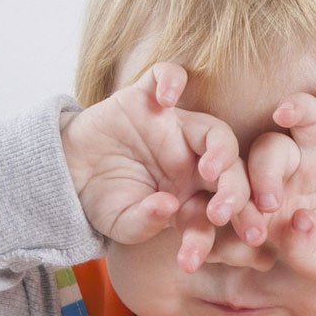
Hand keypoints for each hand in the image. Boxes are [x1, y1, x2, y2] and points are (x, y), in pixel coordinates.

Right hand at [61, 62, 261, 271]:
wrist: (67, 174)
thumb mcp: (122, 223)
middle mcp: (193, 160)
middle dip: (236, 192)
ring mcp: (173, 128)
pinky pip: (168, 77)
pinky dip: (171, 80)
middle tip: (224, 213)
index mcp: (194, 194)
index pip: (225, 206)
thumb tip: (169, 207)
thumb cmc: (102, 202)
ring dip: (221, 151)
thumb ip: (145, 222)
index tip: (248, 239)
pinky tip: (166, 99)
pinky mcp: (146, 98)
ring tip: (210, 171)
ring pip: (215, 130)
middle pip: (232, 169)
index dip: (238, 221)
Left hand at [250, 70, 315, 286]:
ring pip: (306, 117)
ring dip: (295, 108)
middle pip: (269, 149)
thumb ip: (301, 251)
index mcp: (277, 195)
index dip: (239, 205)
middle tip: (269, 201)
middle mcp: (298, 165)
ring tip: (284, 110)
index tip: (243, 229)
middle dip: (263, 172)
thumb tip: (298, 222)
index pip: (247, 188)